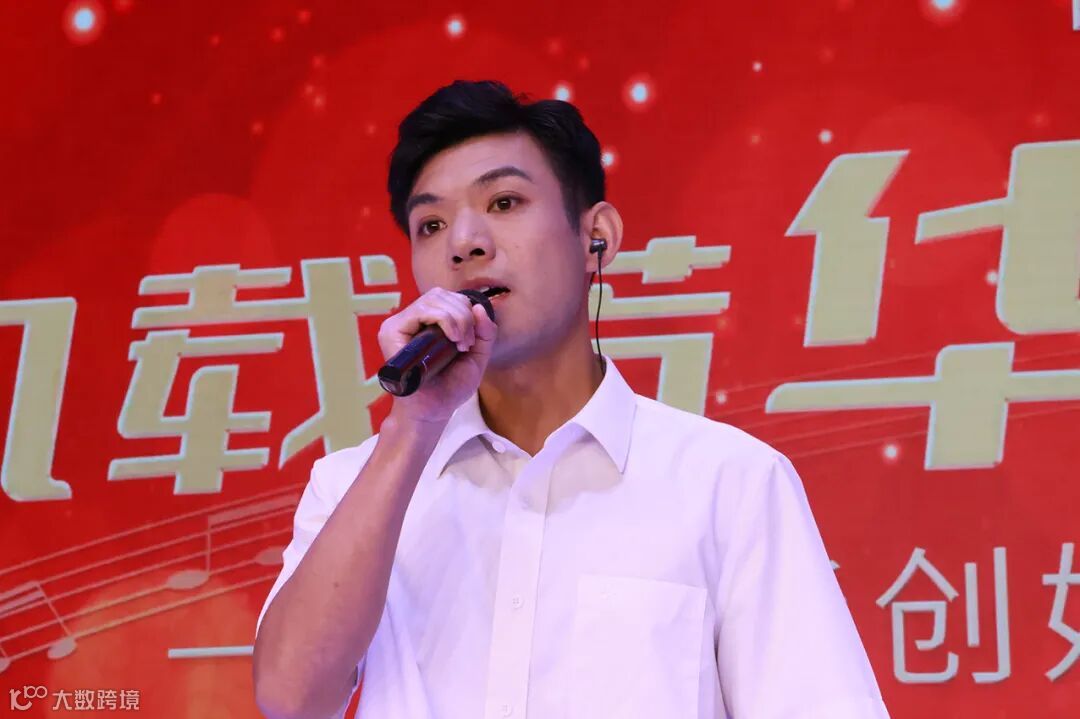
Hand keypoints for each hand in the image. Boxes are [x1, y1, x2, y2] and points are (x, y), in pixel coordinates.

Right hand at [377, 288, 497, 423]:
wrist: (433, 411)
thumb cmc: (450, 387)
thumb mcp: (476, 357)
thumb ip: (484, 333)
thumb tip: (479, 307)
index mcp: (429, 323)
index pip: (448, 298)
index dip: (466, 310)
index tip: (472, 339)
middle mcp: (412, 321)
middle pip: (441, 295)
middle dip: (464, 315)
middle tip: (467, 344)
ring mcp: (399, 325)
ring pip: (433, 299)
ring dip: (457, 318)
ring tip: (460, 344)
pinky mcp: (391, 332)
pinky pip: (421, 311)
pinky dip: (444, 320)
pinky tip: (452, 340)